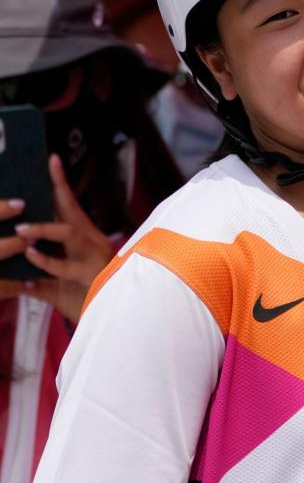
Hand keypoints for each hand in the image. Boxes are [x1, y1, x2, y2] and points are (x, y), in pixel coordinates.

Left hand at [0, 154, 113, 322]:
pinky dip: (46, 263)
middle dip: (57, 191)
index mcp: (85, 239)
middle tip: (35, 180)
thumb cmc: (83, 301)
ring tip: (22, 230)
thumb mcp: (55, 287)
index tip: (51, 159)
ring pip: (70, 234)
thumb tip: (4, 273)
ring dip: (45, 230)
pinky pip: (65, 267)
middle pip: (72, 211)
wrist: (114, 324)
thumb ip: (32, 278)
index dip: (60, 183)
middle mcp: (92, 243)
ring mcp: (93, 258)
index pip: (70, 205)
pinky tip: (30, 261)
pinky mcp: (92, 277)